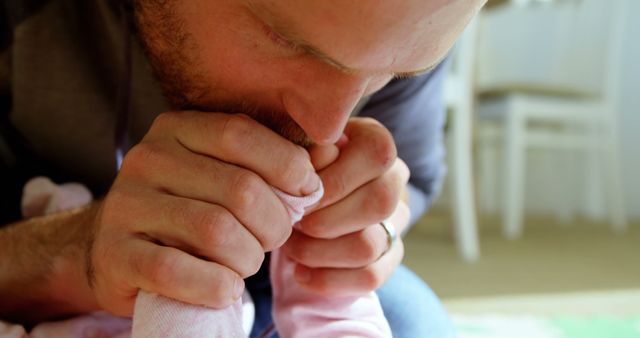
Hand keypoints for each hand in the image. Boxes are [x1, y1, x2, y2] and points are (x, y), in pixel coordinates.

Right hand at [88, 111, 319, 315]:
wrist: (120, 250)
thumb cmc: (191, 210)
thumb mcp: (224, 174)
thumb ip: (271, 162)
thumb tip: (330, 155)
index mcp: (176, 128)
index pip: (241, 134)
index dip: (287, 166)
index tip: (307, 193)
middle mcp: (147, 159)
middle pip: (239, 190)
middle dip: (274, 224)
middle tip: (272, 240)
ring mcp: (126, 205)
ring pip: (216, 232)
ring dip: (248, 258)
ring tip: (246, 262)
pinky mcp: (116, 253)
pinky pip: (180, 271)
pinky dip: (217, 286)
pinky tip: (225, 287)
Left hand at [282, 117, 410, 295]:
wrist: (309, 197)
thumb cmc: (298, 166)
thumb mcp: (297, 147)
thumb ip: (303, 148)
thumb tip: (309, 164)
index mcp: (377, 143)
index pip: (375, 157)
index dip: (334, 181)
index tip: (298, 197)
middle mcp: (396, 179)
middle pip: (378, 203)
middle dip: (324, 220)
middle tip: (293, 224)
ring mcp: (397, 220)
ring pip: (370, 245)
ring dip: (320, 252)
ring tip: (291, 248)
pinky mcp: (391, 255)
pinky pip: (371, 276)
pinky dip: (329, 279)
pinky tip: (301, 273)